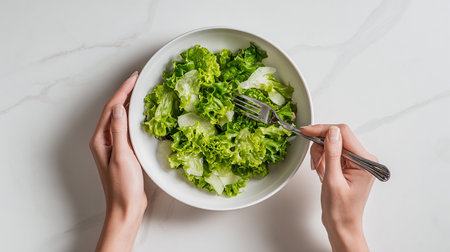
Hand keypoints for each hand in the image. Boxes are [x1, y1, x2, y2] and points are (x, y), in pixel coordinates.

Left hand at [89, 71, 146, 251]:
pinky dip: (134, 118)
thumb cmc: (122, 186)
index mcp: (100, 140)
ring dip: (130, 104)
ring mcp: (113, 146)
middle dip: (125, 94)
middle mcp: (104, 140)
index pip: (111, 108)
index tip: (134, 78)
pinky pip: (127, 129)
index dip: (123, 91)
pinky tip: (142, 116)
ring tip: (141, 92)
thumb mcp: (122, 156)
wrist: (126, 207)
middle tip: (139, 80)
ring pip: (120, 119)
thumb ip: (119, 131)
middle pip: (114, 110)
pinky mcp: (123, 152)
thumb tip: (119, 107)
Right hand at [301, 124, 375, 251]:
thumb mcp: (333, 180)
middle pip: (337, 137)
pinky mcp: (348, 165)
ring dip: (321, 155)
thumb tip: (331, 132)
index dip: (323, 130)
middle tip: (315, 163)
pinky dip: (323, 160)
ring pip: (332, 144)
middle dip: (321, 147)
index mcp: (365, 161)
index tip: (307, 131)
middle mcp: (363, 159)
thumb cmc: (340, 210)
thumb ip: (332, 154)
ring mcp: (356, 162)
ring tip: (320, 171)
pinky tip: (322, 172)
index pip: (343, 133)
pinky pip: (332, 153)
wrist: (341, 225)